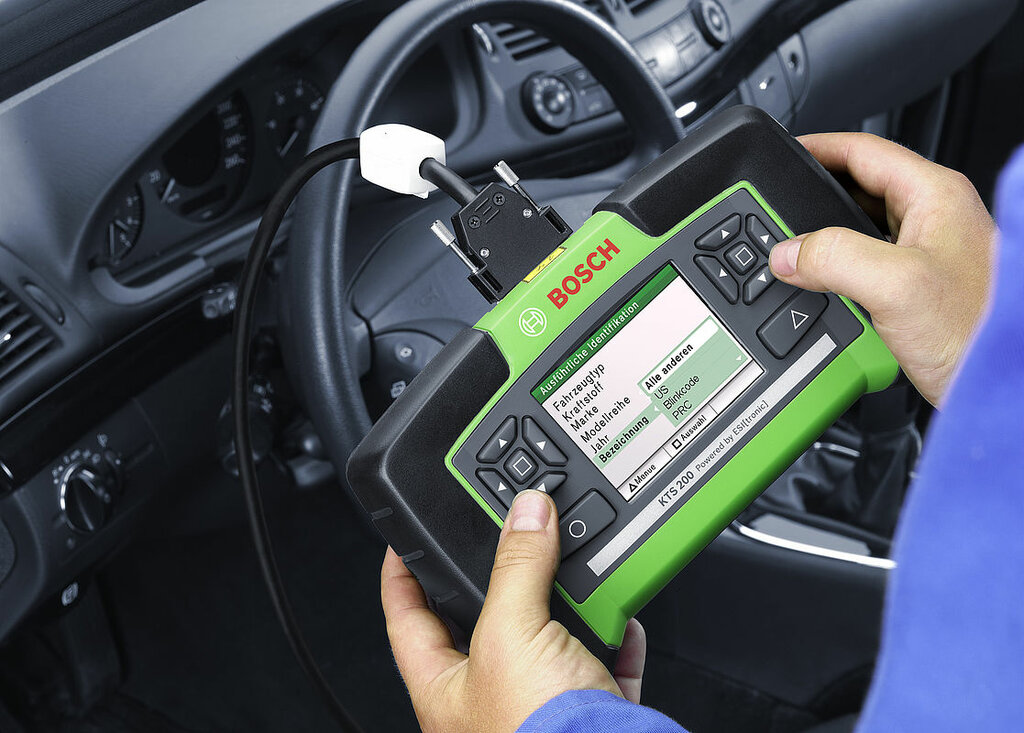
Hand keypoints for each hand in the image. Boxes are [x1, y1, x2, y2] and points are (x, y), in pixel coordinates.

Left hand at [381, 490, 646, 731]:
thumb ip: (517, 569)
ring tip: (573, 570)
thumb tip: (525, 514)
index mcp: (445, 687)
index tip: (407, 537)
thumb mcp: (512, 635)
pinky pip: (602, 657)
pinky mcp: (591, 709)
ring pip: (550, 634)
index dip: (401, 572)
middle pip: (488, 618)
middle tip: (513, 537)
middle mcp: (490, 696)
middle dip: (505, 579)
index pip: (405, 616)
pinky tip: (620, 615)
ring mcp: (542, 703)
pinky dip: (615, 632)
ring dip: (568, 602)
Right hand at [769, 133, 996, 406]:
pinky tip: (822, 290)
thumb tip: (789, 252)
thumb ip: (833, 258)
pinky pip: (864, 267)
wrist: (999, 382)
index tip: (782, 154)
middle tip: (778, 214)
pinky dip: (837, 273)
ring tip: (795, 254)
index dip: (817, 148)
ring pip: (858, 230)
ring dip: (825, 241)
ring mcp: (925, 253)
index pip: (863, 150)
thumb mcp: (895, 285)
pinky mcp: (916, 287)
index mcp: (935, 195)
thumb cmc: (978, 331)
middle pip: (857, 190)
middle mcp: (932, 218)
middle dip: (814, 200)